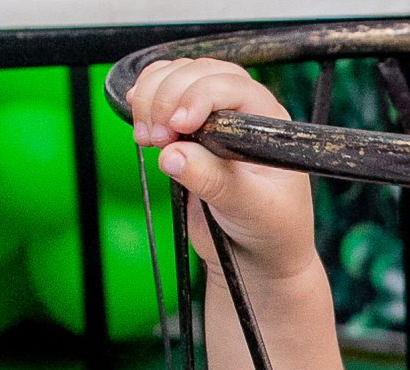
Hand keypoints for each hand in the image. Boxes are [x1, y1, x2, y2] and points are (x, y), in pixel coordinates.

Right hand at [126, 58, 316, 281]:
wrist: (255, 256)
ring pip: (177, 78)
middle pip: (198, 73)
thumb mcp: (250, 210)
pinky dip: (145, 99)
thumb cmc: (270, 232)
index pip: (231, 86)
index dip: (199, 97)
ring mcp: (214, 119)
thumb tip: (172, 155)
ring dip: (151, 98)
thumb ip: (214, 182)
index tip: (178, 127)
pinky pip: (163, 94)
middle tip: (155, 140)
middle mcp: (243, 114)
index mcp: (268, 124)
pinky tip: (140, 120)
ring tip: (147, 138)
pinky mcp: (188, 132)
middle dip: (168, 98)